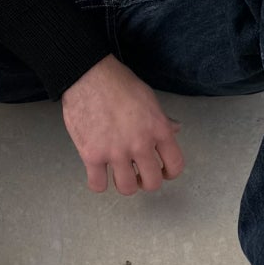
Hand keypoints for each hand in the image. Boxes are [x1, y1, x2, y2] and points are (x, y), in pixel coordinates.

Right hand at [61, 53, 184, 193]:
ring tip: (119, 174)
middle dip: (146, 182)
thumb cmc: (118, 82)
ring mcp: (115, 152)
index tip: (162, 172)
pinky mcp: (91, 155)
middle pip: (152, 183)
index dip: (170, 173)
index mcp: (158, 129)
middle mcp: (140, 144)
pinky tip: (98, 173)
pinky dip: (99, 183)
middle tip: (138, 175)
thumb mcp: (149, 98)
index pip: (175, 165)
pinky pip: (98, 185)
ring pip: (126, 188)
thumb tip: (176, 129)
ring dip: (124, 184)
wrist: (87, 75)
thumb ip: (162, 119)